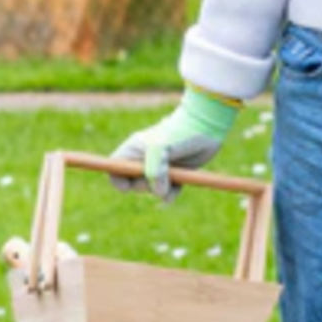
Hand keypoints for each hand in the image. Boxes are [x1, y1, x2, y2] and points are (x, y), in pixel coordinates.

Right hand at [110, 86, 240, 199]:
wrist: (206, 127)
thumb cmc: (179, 132)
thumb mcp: (161, 149)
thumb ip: (154, 171)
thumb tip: (158, 192)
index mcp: (134, 150)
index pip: (114, 169)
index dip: (118, 180)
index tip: (129, 185)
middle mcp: (144, 160)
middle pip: (133, 184)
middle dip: (145, 186)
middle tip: (159, 176)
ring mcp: (160, 168)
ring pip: (152, 191)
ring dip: (162, 192)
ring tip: (174, 182)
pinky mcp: (175, 175)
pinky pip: (167, 193)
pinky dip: (172, 194)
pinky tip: (179, 187)